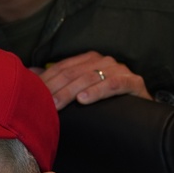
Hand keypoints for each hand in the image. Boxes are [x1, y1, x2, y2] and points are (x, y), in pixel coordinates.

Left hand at [34, 51, 150, 110]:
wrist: (142, 112)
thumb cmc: (107, 102)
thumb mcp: (81, 92)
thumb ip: (59, 82)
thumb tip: (30, 74)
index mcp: (89, 60)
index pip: (62, 68)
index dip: (46, 81)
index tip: (32, 95)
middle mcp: (103, 61)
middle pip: (73, 73)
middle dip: (56, 88)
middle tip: (41, 104)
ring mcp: (119, 69)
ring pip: (90, 77)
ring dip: (71, 91)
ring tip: (57, 104)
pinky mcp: (134, 82)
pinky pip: (114, 84)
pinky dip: (98, 91)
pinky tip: (84, 100)